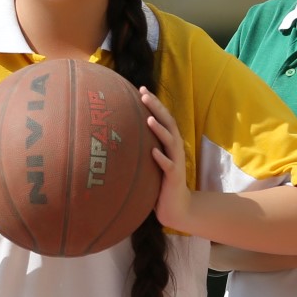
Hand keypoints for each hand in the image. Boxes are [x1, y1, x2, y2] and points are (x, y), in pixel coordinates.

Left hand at [139, 87, 189, 231]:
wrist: (176, 208)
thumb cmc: (160, 183)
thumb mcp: (151, 161)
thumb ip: (143, 147)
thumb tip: (120, 133)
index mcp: (169, 143)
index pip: (163, 118)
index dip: (154, 103)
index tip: (141, 88)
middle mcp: (175, 149)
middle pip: (168, 123)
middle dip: (156, 108)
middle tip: (144, 94)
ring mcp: (176, 162)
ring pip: (170, 142)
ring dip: (159, 129)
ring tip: (148, 118)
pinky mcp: (174, 178)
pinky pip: (168, 166)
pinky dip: (161, 158)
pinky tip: (152, 152)